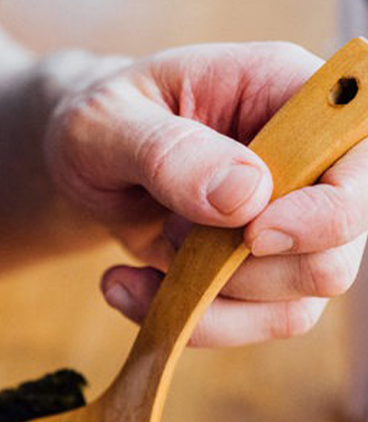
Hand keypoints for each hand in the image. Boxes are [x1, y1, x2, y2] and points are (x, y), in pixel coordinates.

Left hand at [43, 42, 367, 345]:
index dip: (322, 215)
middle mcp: (308, 167)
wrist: (81, 163)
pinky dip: (181, 321)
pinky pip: (240, 326)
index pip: (358, 163)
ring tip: (139, 261)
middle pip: (333, 258)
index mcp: (288, 95)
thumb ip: (170, 153)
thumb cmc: (99, 124)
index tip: (251, 233)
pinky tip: (126, 288)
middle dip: (242, 271)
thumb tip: (246, 196)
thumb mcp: (106, 123)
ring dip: (206, 304)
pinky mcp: (253, 279)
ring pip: (290, 310)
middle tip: (168, 228)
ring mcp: (287, 230)